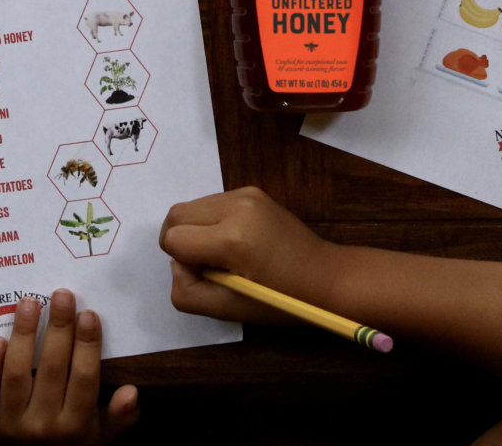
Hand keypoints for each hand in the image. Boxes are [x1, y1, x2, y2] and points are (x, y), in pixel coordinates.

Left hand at [0, 289, 137, 444]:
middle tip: (61, 295)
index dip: (87, 345)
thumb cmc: (66, 442)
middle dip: (58, 329)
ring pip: (16, 374)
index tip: (88, 314)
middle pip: (51, 369)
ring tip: (29, 303)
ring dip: (23, 336)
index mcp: (76, 426)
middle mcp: (43, 426)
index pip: (84, 379)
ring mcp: (11, 425)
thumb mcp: (98, 437)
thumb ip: (118, 417)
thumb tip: (131, 392)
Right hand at [159, 186, 340, 324]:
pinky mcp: (252, 191)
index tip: (210, 276)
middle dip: (181, 242)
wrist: (327, 278)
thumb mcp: (229, 309)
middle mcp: (237, 206)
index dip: (183, 263)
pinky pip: (212, 203)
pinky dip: (211, 222)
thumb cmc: (282, 301)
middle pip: (176, 215)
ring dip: (196, 231)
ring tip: (224, 255)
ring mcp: (245, 194)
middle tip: (209, 266)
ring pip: (192, 207)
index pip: (173, 239)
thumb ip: (187, 293)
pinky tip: (235, 242)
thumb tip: (178, 264)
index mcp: (232, 239)